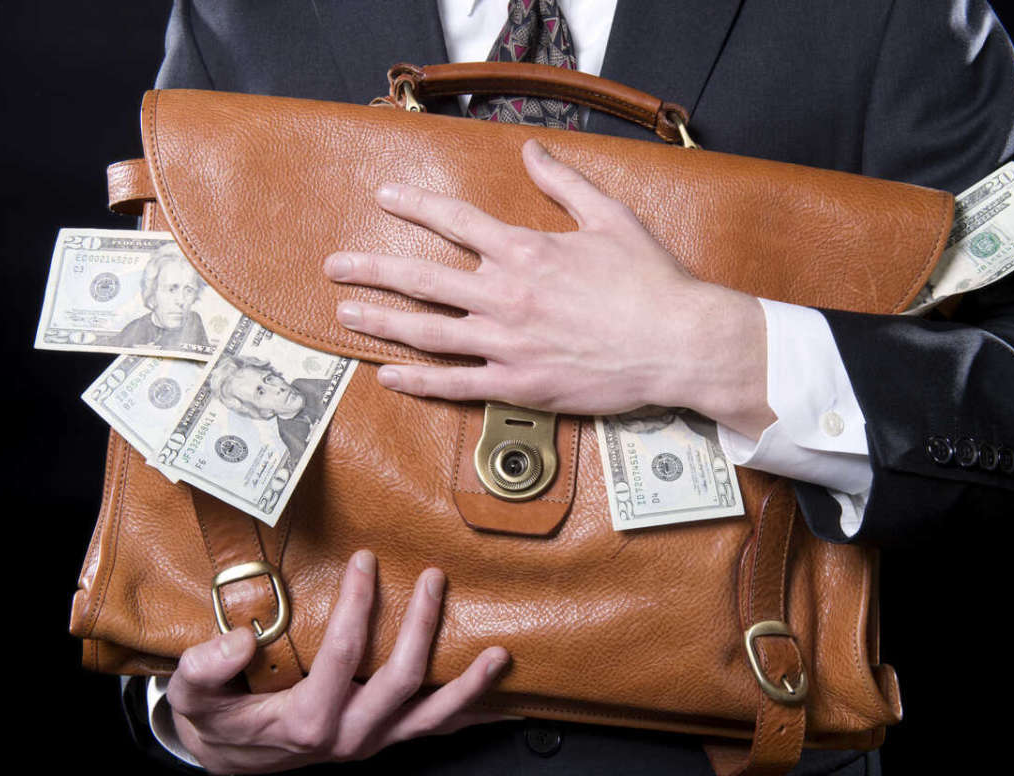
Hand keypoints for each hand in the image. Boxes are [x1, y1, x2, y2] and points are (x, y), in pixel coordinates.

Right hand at [167, 551, 510, 774]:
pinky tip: (499, 701)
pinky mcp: (385, 738)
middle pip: (400, 680)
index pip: (343, 654)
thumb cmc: (219, 716)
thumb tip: (238, 640)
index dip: (357, 605)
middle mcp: (348, 735)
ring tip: (499, 655)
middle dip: (423, 626)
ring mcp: (372, 740)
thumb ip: (207, 669)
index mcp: (306, 720)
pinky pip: (433, 730)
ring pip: (431, 716)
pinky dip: (468, 715)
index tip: (365, 562)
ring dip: (469, 686)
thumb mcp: (195, 696)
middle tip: (434, 579)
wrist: (233, 753)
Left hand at [324, 139, 773, 437]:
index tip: (383, 197)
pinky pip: (456, 385)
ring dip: (381, 322)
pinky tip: (389, 376)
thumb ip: (564, 183)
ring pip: (427, 332)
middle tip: (336, 266)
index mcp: (525, 252)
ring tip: (346, 315)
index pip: (455, 221)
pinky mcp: (518, 385)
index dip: (414, 206)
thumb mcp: (610, 218)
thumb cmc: (650, 281)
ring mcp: (507, 344)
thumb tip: (531, 151)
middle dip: (372, 269)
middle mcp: (505, 296)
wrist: (678, 343)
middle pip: (422, 279)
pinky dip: (419, 381)